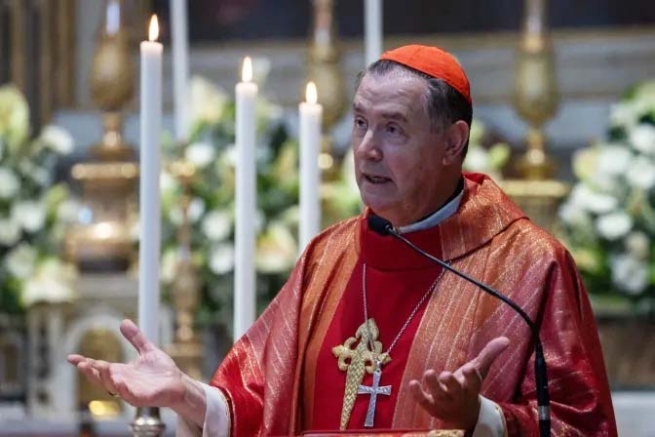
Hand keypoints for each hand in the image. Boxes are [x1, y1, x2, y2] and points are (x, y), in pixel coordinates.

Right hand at [68, 319, 185, 408]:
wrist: (179, 383)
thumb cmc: (162, 371)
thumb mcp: (147, 350)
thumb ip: (136, 338)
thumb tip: (124, 321)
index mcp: (121, 372)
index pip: (99, 368)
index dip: (85, 363)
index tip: (71, 357)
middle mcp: (123, 383)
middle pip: (101, 379)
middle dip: (90, 372)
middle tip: (81, 363)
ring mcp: (131, 392)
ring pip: (112, 387)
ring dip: (104, 378)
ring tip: (98, 366)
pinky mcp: (143, 398)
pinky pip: (130, 395)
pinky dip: (123, 389)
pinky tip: (118, 381)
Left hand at [408, 336, 508, 429]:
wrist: (461, 417)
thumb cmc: (468, 387)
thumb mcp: (478, 371)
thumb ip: (489, 354)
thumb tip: (506, 339)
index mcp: (471, 388)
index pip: (474, 383)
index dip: (471, 377)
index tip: (469, 368)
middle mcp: (458, 396)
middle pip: (455, 391)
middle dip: (451, 383)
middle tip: (446, 374)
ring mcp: (443, 402)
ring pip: (438, 395)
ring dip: (433, 385)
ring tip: (429, 372)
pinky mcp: (430, 406)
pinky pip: (423, 401)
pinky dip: (417, 394)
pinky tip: (412, 383)